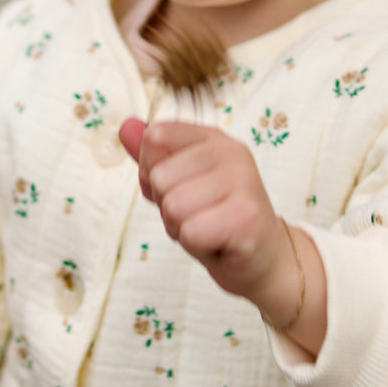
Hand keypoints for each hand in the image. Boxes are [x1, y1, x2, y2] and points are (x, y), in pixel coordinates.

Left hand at [119, 118, 293, 309]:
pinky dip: (196, 245)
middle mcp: (231, 152)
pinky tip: (218, 243)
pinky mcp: (248, 217)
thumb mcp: (178, 183)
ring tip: (208, 229)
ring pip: (173, 206)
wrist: (262, 259)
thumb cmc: (216, 219)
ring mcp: (244, 181)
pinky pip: (190, 232)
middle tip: (198, 216)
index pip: (156, 137)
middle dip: (168, 207)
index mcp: (212, 138)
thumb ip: (151, 156)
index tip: (179, 188)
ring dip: (182, 228)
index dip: (151, 172)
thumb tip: (125, 127)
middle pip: (160, 176)